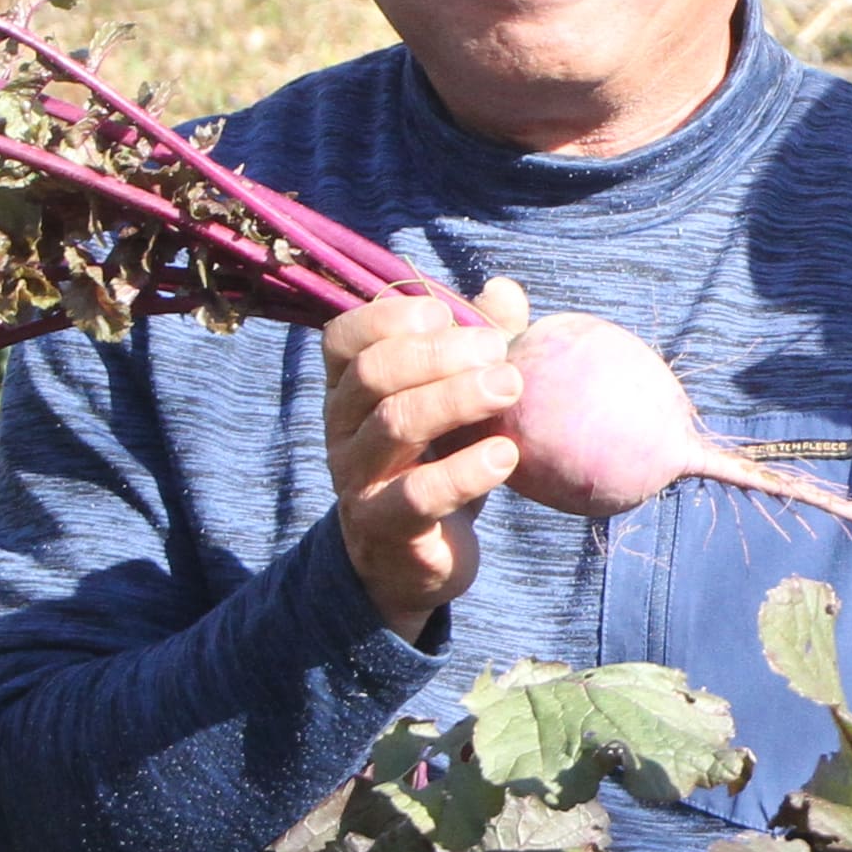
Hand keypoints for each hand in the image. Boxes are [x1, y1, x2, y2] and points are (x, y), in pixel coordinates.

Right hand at [319, 275, 530, 630]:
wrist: (414, 560)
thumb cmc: (437, 460)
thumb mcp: (453, 398)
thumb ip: (475, 343)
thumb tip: (504, 291)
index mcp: (349, 388)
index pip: (344, 336)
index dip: (391, 315)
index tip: (445, 314)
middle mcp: (341, 429)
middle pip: (374, 372)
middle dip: (440, 353)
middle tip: (499, 355)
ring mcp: (358, 479)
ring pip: (394, 424)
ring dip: (458, 398)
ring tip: (509, 389)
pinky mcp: (385, 528)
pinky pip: (418, 495)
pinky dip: (466, 471)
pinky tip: (506, 456)